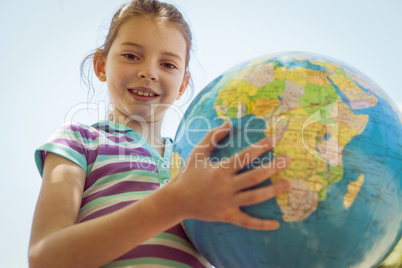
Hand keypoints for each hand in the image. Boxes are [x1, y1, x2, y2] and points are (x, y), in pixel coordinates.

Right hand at [171, 121, 290, 229]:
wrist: (176, 200)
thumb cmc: (188, 174)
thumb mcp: (197, 153)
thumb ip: (212, 137)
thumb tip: (228, 123)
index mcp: (220, 170)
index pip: (244, 157)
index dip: (260, 147)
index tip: (274, 140)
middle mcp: (226, 187)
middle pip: (254, 177)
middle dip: (273, 167)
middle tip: (289, 159)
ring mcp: (227, 203)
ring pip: (255, 198)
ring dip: (273, 191)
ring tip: (289, 184)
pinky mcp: (227, 216)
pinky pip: (247, 222)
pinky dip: (261, 225)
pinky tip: (276, 223)